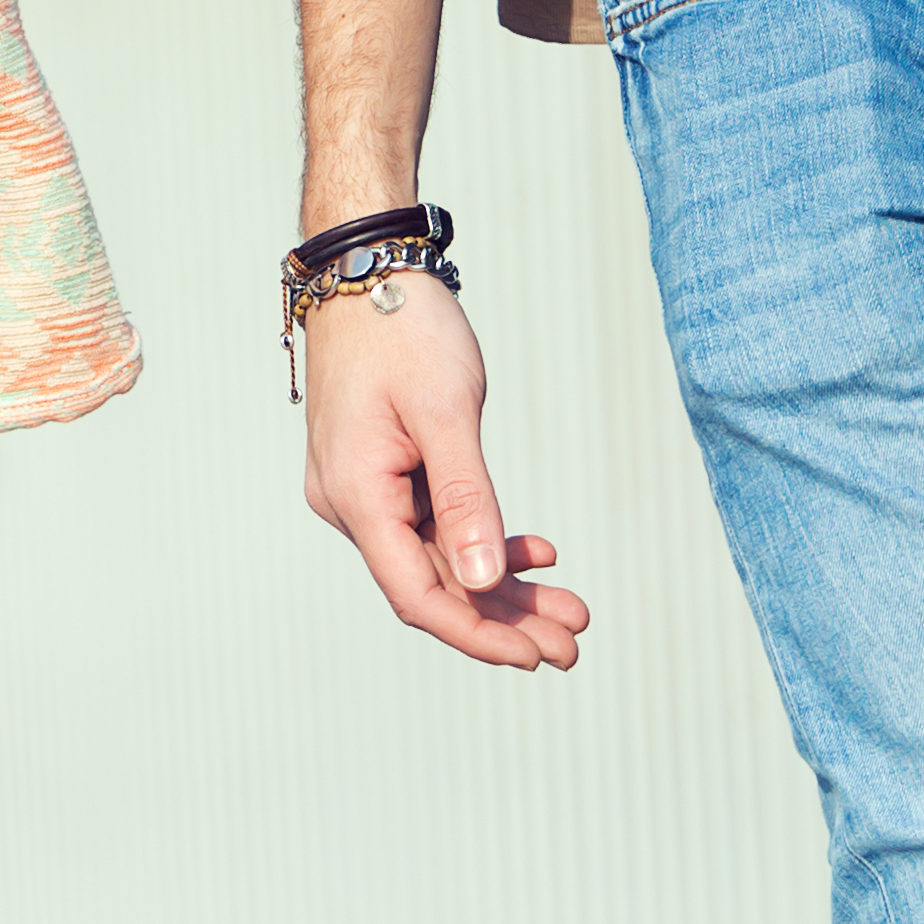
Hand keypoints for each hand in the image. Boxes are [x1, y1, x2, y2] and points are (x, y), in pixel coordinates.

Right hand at [303, 274, 587, 669]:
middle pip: (433, 583)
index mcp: (356, 494)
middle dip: (504, 618)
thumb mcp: (445, 411)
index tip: (536, 655)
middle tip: (573, 643)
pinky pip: (434, 523)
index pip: (417, 594)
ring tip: (568, 607)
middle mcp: (350, 502)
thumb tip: (483, 584)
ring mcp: (363, 487)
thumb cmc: (402, 328)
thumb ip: (466, 499)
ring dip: (502, 585)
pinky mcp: (381, 470)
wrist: (366, 268)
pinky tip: (535, 550)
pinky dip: (483, 540)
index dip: (478, 633)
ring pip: (439, 558)